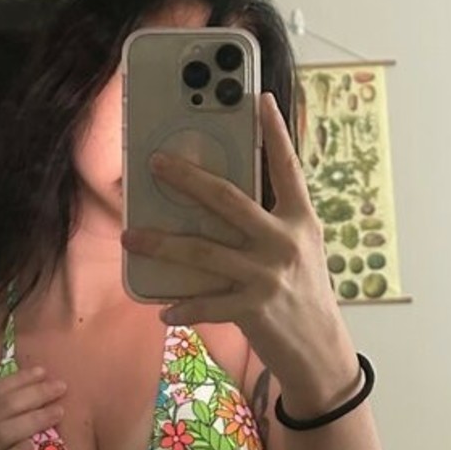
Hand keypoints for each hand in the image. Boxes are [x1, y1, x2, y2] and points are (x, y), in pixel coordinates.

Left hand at [121, 92, 360, 406]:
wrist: (320, 351)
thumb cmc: (303, 294)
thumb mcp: (299, 250)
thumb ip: (270, 223)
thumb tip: (217, 201)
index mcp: (300, 220)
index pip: (287, 167)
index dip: (275, 131)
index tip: (259, 98)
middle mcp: (284, 241)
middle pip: (228, 199)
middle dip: (187, 178)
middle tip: (156, 163)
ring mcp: (268, 275)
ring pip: (202, 250)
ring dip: (160, 243)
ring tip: (130, 235)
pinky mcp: (253, 308)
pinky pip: (205, 303)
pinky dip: (181, 306)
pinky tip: (162, 309)